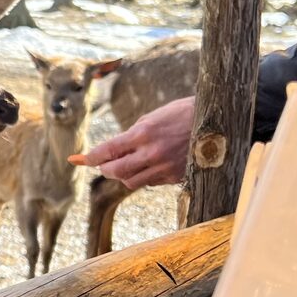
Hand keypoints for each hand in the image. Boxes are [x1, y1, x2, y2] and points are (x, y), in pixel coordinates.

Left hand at [73, 95, 193, 187]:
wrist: (216, 121)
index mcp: (143, 133)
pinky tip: (149, 165)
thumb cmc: (180, 114)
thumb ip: (131, 136)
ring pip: (131, 182)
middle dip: (104, 169)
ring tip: (127, 164)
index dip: (90, 158)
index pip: (107, 150)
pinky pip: (150, 182)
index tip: (79, 159)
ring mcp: (164, 167)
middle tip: (104, 164)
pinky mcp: (175, 177)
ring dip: (123, 175)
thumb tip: (112, 152)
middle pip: (115, 172)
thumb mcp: (152, 118)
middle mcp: (152, 153)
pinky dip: (144, 176)